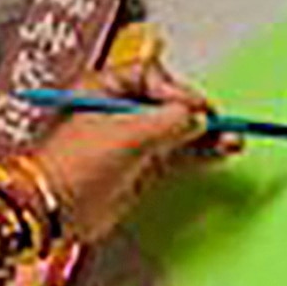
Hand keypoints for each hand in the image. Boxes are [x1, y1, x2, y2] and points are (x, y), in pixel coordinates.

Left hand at [29, 53, 226, 241]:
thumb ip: (168, 122)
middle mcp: (119, 111)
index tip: (194, 107)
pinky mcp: (141, 168)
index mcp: (104, 88)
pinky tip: (220, 151)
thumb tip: (197, 116)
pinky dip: (200, 152)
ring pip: (178, 130)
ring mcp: (131, 141)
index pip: (152, 76)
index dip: (176, 90)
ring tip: (232, 139)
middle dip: (197, 113)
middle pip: (169, 103)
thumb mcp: (127, 134)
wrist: (55, 209)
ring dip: (206, 134)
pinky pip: (178, 154)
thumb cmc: (73, 166)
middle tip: (219, 122)